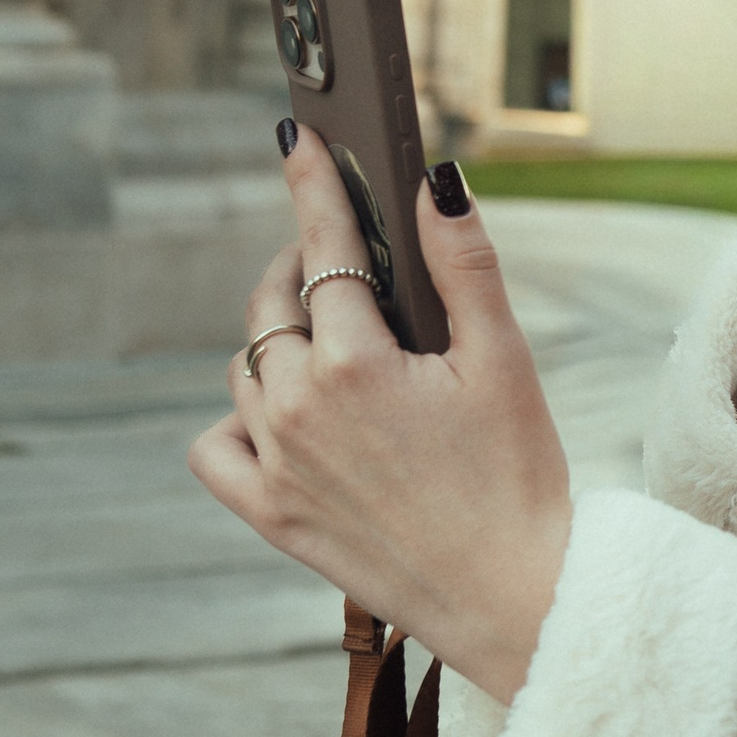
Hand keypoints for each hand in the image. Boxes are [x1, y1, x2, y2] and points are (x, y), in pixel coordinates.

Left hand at [188, 137, 572, 699]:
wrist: (512, 595)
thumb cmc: (521, 478)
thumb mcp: (505, 360)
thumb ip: (464, 264)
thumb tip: (435, 182)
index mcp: (356, 364)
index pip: (324, 248)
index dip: (314, 185)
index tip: (300, 141)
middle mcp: (297, 410)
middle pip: (274, 304)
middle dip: (301, 266)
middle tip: (342, 259)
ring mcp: (277, 466)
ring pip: (246, 368)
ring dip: (279, 340)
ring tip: (332, 340)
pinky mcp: (271, 518)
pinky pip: (215, 448)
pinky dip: (237, 420)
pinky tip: (281, 414)